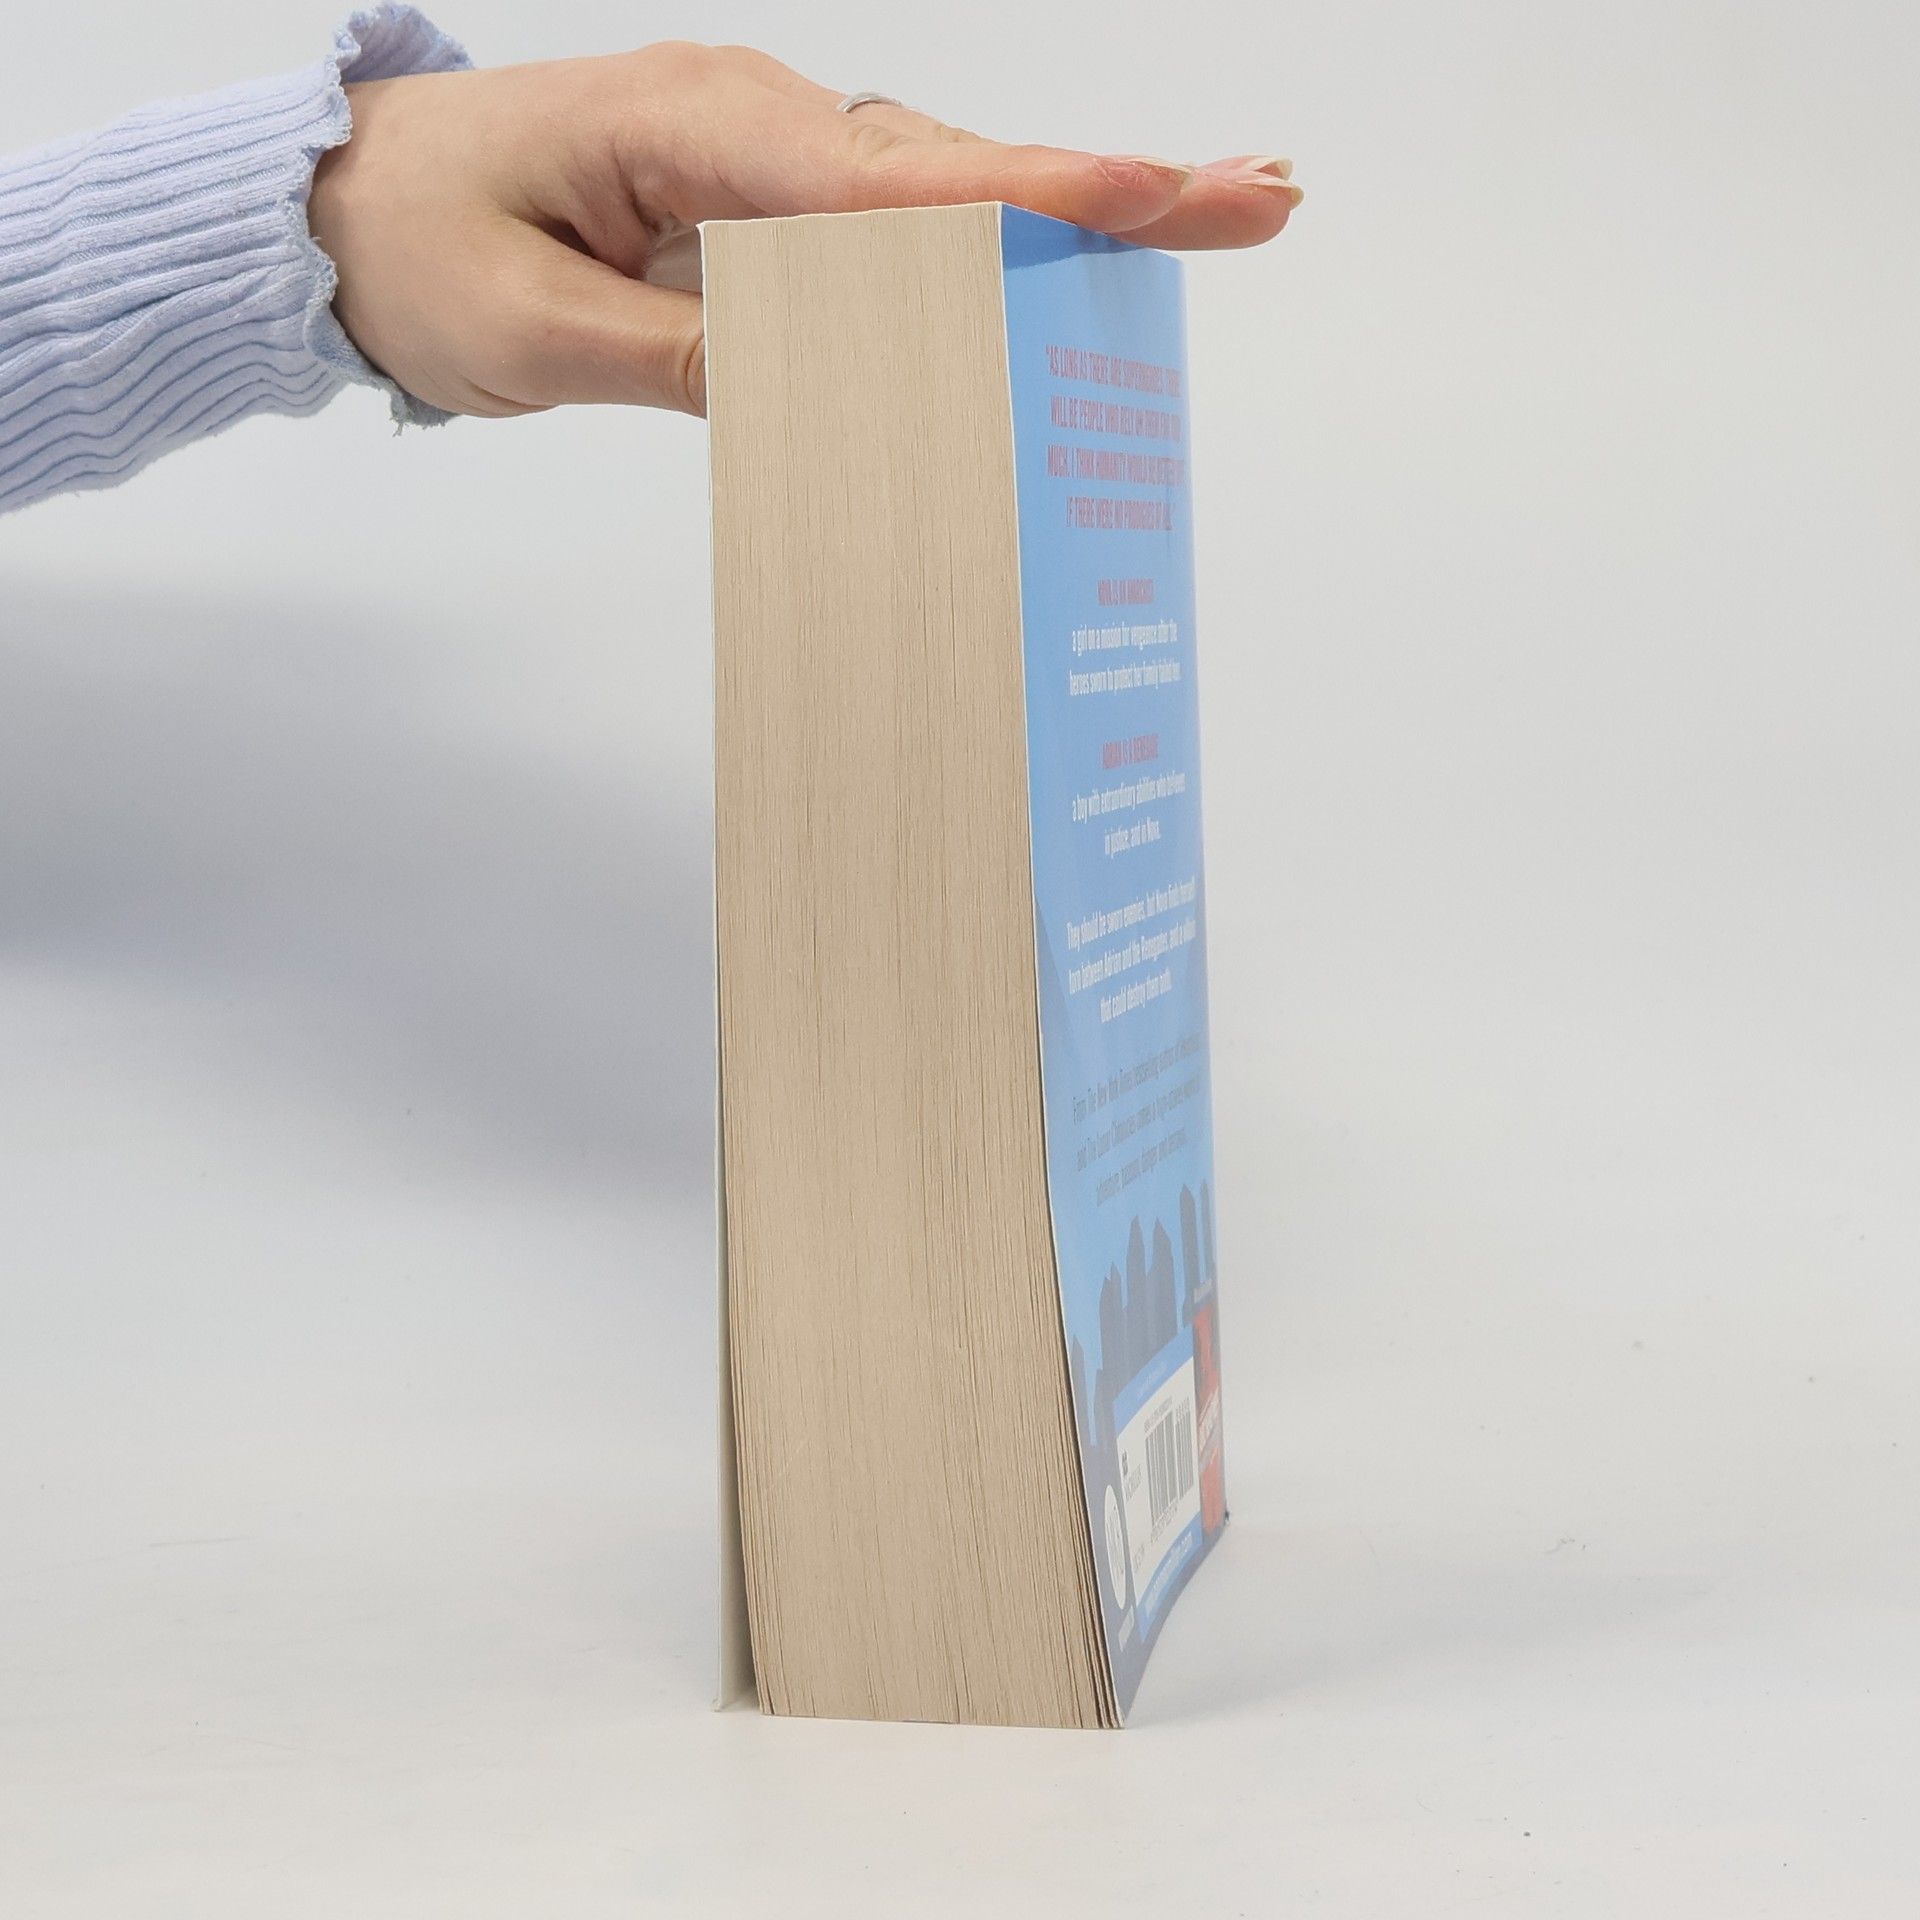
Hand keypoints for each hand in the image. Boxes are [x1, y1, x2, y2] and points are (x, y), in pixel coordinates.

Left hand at [307, 42, 1300, 419]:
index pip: (888, 176)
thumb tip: (814, 389)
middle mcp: (754, 126)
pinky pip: (891, 235)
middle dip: (1106, 184)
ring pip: (941, 191)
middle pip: (954, 166)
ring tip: (1209, 216)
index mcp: (695, 127)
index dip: (1027, 192)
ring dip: (1073, 208)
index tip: (1149, 191)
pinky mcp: (763, 211)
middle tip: (1256, 199)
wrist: (344, 214)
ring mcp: (765, 164)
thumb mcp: (530, 325)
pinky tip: (1065, 264)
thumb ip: (674, 357)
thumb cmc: (421, 246)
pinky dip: (988, 250)